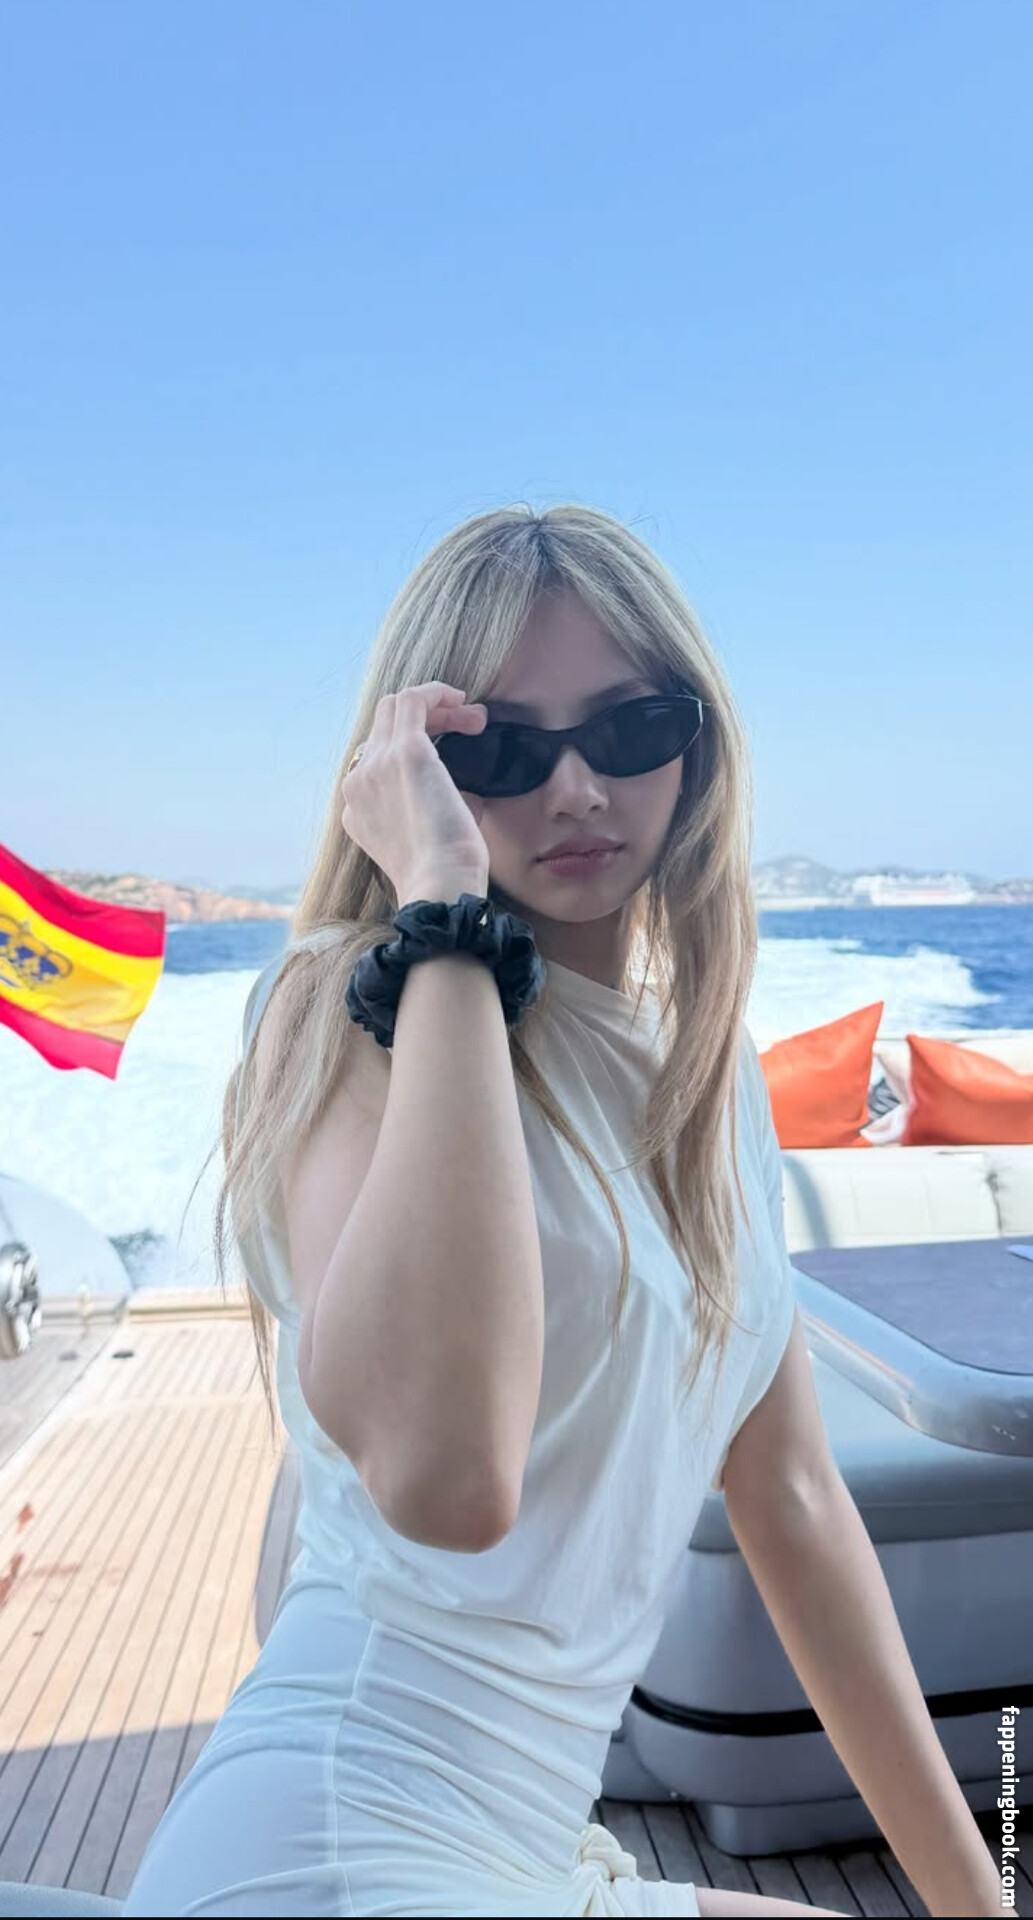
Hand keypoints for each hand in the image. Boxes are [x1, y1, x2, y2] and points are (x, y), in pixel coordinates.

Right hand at [341, 683, 490, 902]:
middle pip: (383, 727)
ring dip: (436, 707)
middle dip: (427, 720)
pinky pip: (413, 700)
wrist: (440, 886)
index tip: (453, 751)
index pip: (377, 758)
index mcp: (357, 809)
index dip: (417, 747)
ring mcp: (376, 765)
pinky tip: (463, 700)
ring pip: (395, 708)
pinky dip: (437, 693)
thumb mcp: (430, 838)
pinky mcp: (404, 753)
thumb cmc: (445, 874)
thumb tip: (464, 793)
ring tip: (472, 719)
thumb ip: (434, 810)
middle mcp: (357, 783)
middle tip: (468, 728)